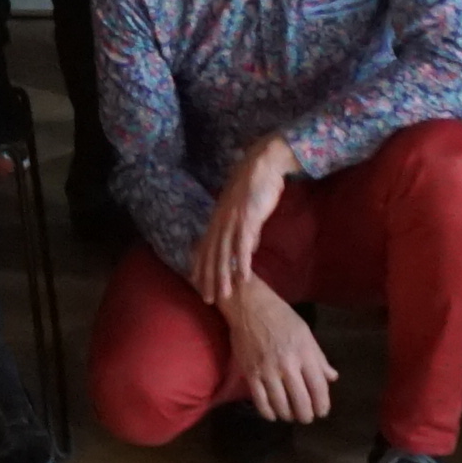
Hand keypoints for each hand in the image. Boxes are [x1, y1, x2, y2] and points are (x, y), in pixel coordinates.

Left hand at [192, 137, 298, 306]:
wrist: (264, 163)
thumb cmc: (257, 186)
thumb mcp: (248, 211)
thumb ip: (248, 231)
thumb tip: (250, 249)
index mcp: (219, 218)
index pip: (205, 248)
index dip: (200, 267)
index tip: (197, 286)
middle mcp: (221, 221)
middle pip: (211, 255)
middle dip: (208, 279)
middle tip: (207, 299)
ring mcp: (233, 220)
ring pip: (224, 254)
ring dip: (223, 276)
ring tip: (224, 296)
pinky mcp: (247, 218)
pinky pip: (243, 245)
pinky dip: (242, 263)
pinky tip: (243, 278)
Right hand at [222, 277, 335, 423]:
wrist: (249, 307)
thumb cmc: (281, 317)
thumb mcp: (305, 333)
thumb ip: (319, 358)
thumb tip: (332, 377)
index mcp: (304, 353)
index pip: (318, 387)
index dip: (322, 405)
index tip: (322, 412)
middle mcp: (287, 364)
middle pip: (300, 401)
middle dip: (306, 415)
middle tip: (306, 418)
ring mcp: (267, 370)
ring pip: (280, 404)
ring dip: (288, 415)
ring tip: (291, 416)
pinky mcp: (250, 373)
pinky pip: (260, 400)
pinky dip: (268, 412)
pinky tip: (273, 415)